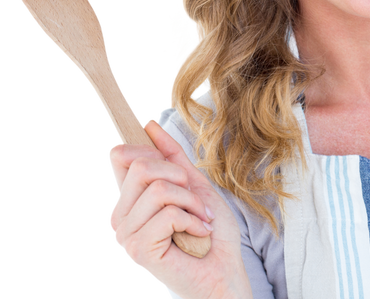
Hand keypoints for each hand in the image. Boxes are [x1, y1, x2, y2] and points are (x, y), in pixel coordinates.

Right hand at [106, 119, 252, 298]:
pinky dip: (193, 220)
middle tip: (194, 200)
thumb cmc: (209, 230)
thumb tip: (148, 123)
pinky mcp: (139, 250)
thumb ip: (171, 155)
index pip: (121, 156)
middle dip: (179, 178)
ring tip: (199, 220)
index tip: (175, 165)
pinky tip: (199, 234)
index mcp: (128, 199)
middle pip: (142, 166)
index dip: (148, 150)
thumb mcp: (192, 182)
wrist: (224, 270)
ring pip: (159, 189)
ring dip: (191, 202)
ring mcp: (126, 235)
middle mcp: (120, 216)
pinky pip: (168, 213)